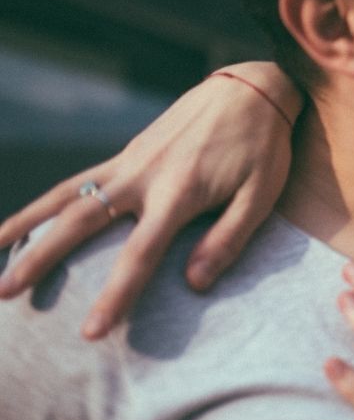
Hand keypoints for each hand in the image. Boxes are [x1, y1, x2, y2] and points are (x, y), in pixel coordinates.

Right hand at [0, 62, 299, 337]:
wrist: (253, 88)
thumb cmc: (263, 146)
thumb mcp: (262, 194)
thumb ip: (229, 239)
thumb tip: (193, 285)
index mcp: (179, 191)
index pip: (140, 253)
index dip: (115, 295)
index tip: (90, 331)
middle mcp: (144, 175)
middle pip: (81, 222)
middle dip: (41, 259)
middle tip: (5, 293)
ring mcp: (130, 161)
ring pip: (66, 196)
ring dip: (27, 225)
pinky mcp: (127, 152)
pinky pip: (77, 180)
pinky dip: (46, 202)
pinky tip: (24, 221)